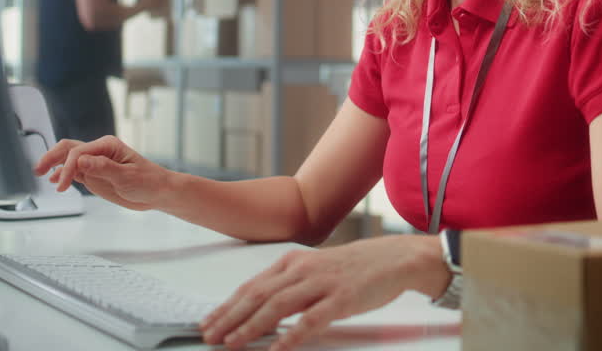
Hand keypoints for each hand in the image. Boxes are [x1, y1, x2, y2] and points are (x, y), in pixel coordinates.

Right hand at [33, 136, 171, 210]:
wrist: (157, 192)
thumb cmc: (148, 181)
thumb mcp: (127, 176)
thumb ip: (103, 168)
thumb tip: (81, 161)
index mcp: (107, 146)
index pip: (78, 152)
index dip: (67, 167)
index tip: (61, 184)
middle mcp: (98, 151)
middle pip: (68, 148)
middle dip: (52, 157)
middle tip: (37, 169)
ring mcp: (95, 163)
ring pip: (68, 158)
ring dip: (54, 164)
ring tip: (39, 174)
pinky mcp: (94, 175)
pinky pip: (74, 171)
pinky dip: (62, 174)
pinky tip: (54, 180)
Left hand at [199, 235, 446, 349]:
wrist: (393, 258)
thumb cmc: (354, 268)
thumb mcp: (315, 270)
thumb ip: (289, 286)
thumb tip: (259, 308)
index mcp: (293, 262)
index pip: (251, 286)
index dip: (227, 306)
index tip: (208, 322)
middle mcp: (302, 270)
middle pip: (258, 295)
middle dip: (230, 318)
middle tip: (210, 335)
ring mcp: (322, 284)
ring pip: (278, 306)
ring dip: (252, 326)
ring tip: (234, 343)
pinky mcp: (341, 299)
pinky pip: (312, 319)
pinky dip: (292, 334)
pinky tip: (278, 348)